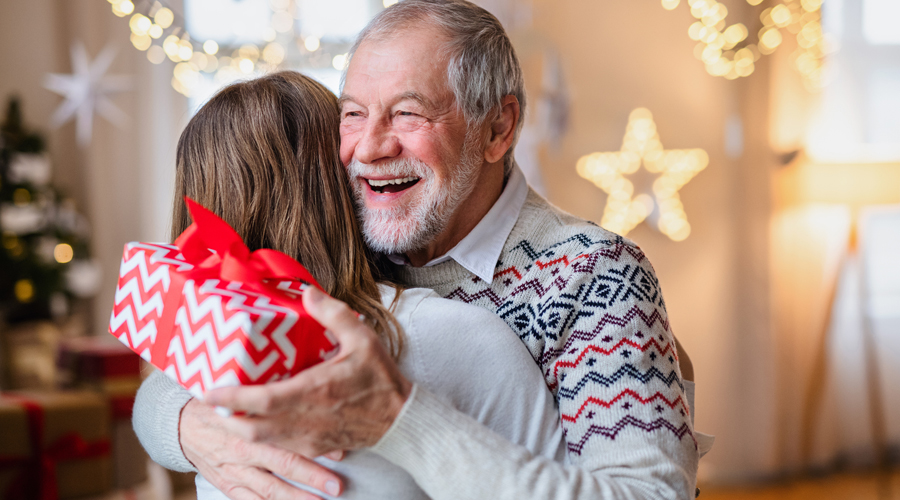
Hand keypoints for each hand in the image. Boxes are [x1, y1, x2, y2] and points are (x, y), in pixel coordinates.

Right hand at [179, 398, 343, 499]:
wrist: (182, 425)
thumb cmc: (223, 404)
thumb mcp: (244, 395)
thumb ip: (275, 397)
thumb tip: (315, 391)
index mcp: (248, 423)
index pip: (284, 435)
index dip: (312, 447)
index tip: (340, 453)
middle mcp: (242, 450)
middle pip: (281, 465)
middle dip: (311, 477)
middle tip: (336, 486)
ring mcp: (234, 472)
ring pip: (268, 490)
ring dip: (296, 499)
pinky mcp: (227, 486)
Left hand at [204, 287, 412, 457]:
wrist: (401, 420)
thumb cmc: (382, 380)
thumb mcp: (363, 339)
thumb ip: (334, 314)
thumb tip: (308, 292)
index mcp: (314, 391)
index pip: (261, 401)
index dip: (230, 399)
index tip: (207, 391)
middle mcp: (306, 419)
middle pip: (251, 428)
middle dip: (225, 417)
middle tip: (208, 401)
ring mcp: (310, 437)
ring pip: (262, 442)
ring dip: (240, 429)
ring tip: (226, 411)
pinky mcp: (315, 447)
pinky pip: (280, 447)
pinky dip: (262, 438)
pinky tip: (257, 424)